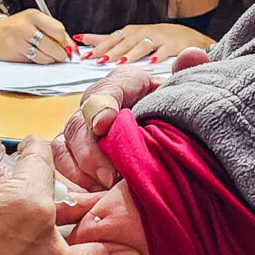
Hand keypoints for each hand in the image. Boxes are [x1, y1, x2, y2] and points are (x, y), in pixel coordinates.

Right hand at [0, 9, 71, 62]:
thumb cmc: (18, 28)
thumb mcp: (36, 23)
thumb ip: (55, 32)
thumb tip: (73, 48)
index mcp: (33, 15)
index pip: (58, 30)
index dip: (65, 42)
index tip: (66, 47)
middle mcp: (25, 26)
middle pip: (53, 46)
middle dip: (60, 54)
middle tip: (60, 55)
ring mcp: (18, 40)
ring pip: (45, 57)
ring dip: (50, 60)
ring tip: (47, 56)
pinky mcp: (14, 53)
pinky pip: (34, 62)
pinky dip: (39, 62)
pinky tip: (35, 57)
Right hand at [0, 134, 143, 254]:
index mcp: (27, 204)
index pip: (40, 161)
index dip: (33, 147)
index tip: (30, 145)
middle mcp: (48, 242)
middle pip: (69, 204)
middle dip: (68, 190)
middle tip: (76, 181)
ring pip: (81, 249)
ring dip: (93, 240)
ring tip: (124, 246)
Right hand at [51, 51, 211, 190]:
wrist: (164, 124)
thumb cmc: (169, 109)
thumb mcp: (180, 92)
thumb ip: (189, 74)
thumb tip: (193, 56)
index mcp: (121, 84)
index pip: (104, 91)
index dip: (101, 106)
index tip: (105, 124)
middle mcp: (94, 104)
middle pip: (78, 123)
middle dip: (89, 151)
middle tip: (109, 176)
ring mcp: (81, 129)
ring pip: (63, 145)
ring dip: (78, 170)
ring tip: (101, 191)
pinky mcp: (75, 152)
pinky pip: (61, 165)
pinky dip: (72, 181)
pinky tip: (90, 197)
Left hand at [76, 23, 213, 64]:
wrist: (183, 35)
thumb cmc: (152, 37)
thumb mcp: (129, 37)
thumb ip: (107, 40)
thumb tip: (82, 39)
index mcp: (129, 33)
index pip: (110, 39)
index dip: (97, 45)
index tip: (84, 53)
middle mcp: (140, 33)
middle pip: (123, 43)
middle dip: (110, 51)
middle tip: (98, 59)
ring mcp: (156, 38)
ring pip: (141, 46)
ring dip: (130, 54)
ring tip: (120, 62)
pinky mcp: (170, 45)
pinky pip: (163, 51)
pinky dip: (157, 57)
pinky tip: (151, 63)